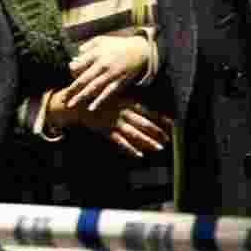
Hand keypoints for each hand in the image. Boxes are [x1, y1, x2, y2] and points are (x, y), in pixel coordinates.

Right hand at [48, 89, 172, 158]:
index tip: (172, 124)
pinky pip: (120, 141)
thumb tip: (148, 107)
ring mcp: (114, 121)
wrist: (78, 104)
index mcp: (126, 100)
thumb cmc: (100, 99)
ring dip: (148, 141)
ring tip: (159, 148)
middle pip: (144, 122)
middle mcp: (122, 111)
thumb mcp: (116, 95)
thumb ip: (131, 101)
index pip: (148, 110)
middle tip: (168, 139)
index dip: (161, 117)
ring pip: (134, 133)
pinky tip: (140, 155)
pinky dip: (130, 148)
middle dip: (157, 132)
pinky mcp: (106, 131)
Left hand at [66, 34, 149, 110]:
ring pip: (93, 88)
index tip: (67, 76)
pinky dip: (99, 101)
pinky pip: (107, 93)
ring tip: (71, 105)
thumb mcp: (101, 40)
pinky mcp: (119, 82)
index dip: (71, 72)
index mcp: (96, 53)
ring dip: (81, 97)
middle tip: (62, 98)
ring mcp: (111, 74)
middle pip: (83, 79)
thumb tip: (74, 57)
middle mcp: (102, 64)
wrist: (139, 50)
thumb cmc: (117, 45)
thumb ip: (86, 46)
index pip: (78, 65)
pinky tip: (91, 108)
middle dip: (71, 89)